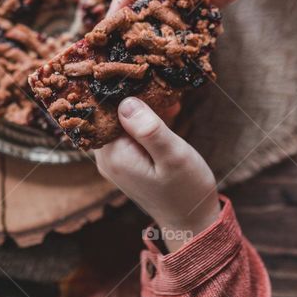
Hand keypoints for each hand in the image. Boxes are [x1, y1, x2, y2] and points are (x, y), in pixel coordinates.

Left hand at [95, 97, 220, 251]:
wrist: (192, 222)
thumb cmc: (186, 191)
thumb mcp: (173, 156)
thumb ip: (149, 130)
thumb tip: (125, 102)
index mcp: (114, 155)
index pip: (104, 109)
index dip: (123, 90)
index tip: (142, 75)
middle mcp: (107, 157)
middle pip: (110, 114)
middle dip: (134, 96)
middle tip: (160, 83)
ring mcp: (116, 159)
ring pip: (122, 121)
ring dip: (143, 107)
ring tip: (167, 99)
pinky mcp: (127, 161)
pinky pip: (130, 132)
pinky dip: (146, 121)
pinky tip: (167, 113)